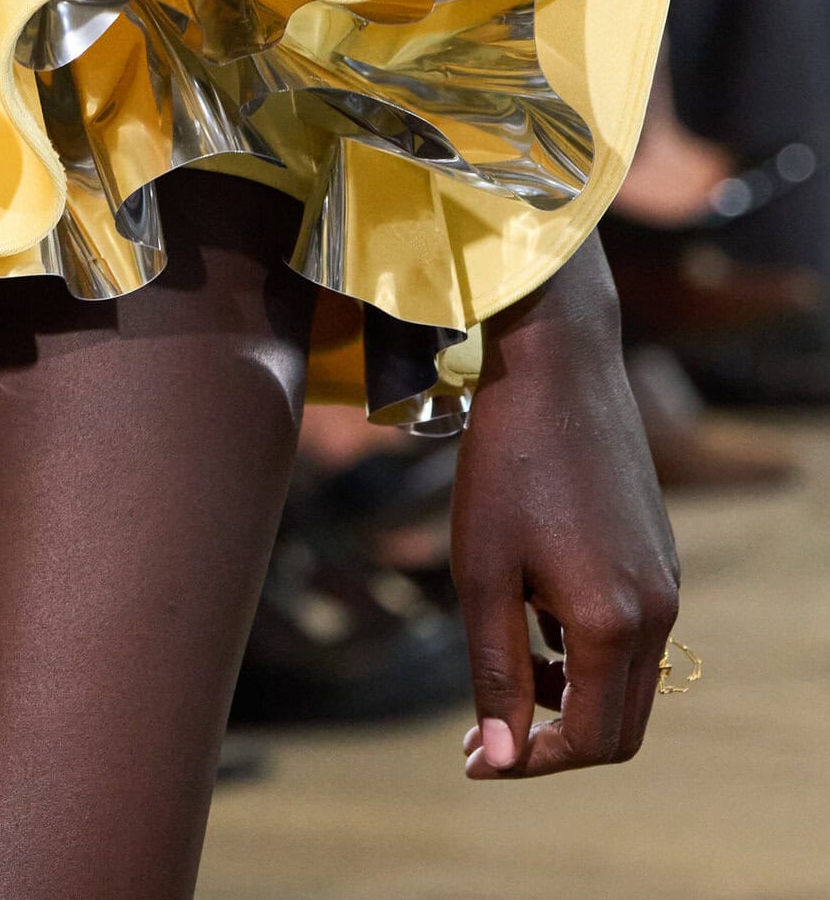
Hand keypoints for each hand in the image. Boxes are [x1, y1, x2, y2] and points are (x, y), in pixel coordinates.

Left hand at [452, 242, 680, 777]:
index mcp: (612, 623)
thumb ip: (495, 672)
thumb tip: (497, 757)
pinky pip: (630, 636)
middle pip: (619, 726)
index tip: (474, 760)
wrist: (556, 377)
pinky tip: (530, 615)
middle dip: (553, 740)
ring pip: (626, 682)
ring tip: (503, 665)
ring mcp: (666, 583)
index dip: (530, 763)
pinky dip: (582, 652)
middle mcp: (657, 612)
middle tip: (482, 733)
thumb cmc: (505, 469)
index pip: (589, 740)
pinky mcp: (659, 557)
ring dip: (567, 694)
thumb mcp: (481, 577)